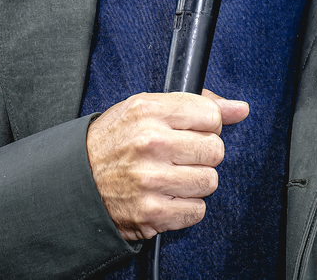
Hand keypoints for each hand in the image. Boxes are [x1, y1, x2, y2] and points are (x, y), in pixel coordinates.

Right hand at [86, 89, 248, 240]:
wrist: (76, 180)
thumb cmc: (115, 139)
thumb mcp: (147, 106)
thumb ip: (197, 103)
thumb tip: (240, 108)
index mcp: (149, 110)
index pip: (211, 116)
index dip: (207, 124)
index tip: (193, 130)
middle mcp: (150, 143)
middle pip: (215, 149)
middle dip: (204, 153)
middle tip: (183, 154)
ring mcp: (150, 180)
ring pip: (210, 180)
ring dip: (196, 180)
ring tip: (174, 175)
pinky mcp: (151, 213)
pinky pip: (197, 210)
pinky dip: (187, 206)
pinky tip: (168, 195)